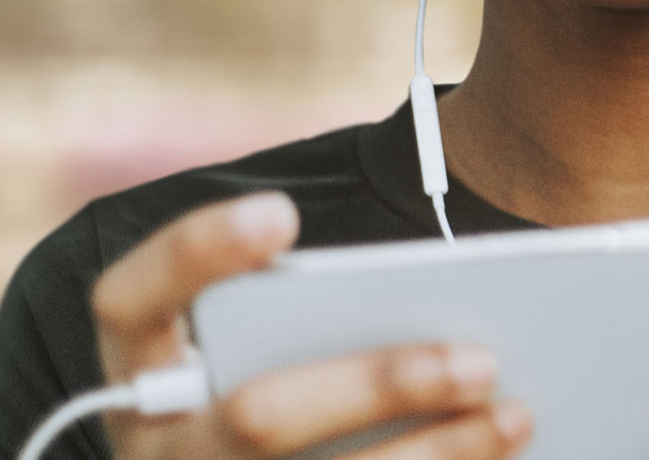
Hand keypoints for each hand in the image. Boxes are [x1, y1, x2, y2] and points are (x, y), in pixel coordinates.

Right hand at [91, 192, 532, 458]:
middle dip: (380, 386)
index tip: (281, 213)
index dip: (195, 252)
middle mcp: (157, 451)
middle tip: (482, 358)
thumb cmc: (271, 382)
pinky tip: (494, 459)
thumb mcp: (256, 341)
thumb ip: (314, 304)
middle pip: (258, 417)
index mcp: (142, 369)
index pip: (132, 297)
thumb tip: (444, 286)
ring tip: (516, 414)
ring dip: (436, 454)